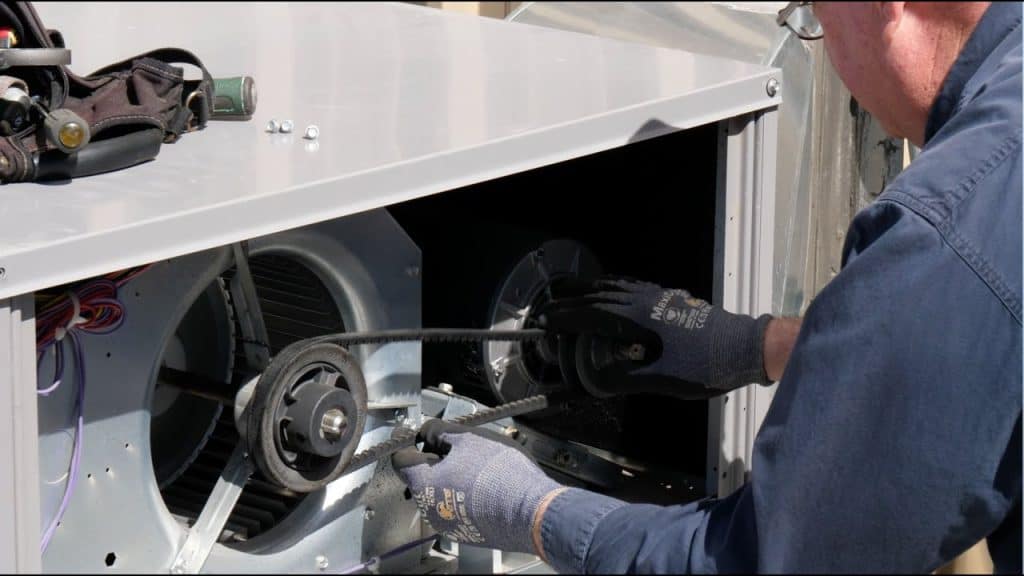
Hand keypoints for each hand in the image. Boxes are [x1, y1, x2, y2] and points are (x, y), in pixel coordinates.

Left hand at [392, 419, 562, 553]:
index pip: (401, 460)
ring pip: (441, 495)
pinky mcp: (468, 534)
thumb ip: (442, 432)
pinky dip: (467, 497)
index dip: (410, 443)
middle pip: (421, 478)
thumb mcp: (469, 439)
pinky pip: (459, 510)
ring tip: (478, 469)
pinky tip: (486, 487)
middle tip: (457, 448)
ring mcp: (449, 525)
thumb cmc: (501, 475)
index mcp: (424, 484)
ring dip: (453, 479)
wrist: (532, 511)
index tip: (418, 436)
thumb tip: (430, 431)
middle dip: (436, 461)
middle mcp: (430, 509)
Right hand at [538, 276, 772, 397]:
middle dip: (572, 299)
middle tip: (550, 304)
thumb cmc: (705, 367)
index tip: (546, 319)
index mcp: (639, 319)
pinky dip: (614, 286)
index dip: (566, 317)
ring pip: (617, 287)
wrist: (745, 347)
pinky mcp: (671, 299)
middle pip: (600, 295)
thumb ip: (629, 379)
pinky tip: (615, 291)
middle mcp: (645, 302)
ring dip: (591, 289)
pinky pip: (633, 286)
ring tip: (573, 291)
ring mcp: (659, 297)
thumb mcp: (664, 381)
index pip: (592, 315)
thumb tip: (600, 380)